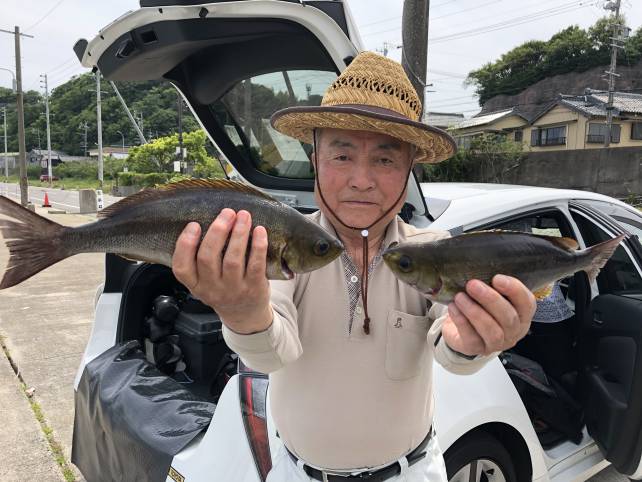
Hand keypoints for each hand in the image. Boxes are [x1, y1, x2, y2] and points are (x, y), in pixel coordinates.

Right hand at [172, 208, 272, 333]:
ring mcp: (234, 290)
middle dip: (217, 232)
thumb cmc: (224, 290)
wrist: (245, 315)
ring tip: (243, 216)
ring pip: (232, 259)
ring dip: (238, 234)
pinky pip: (256, 264)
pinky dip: (258, 246)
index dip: (185, 244)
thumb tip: (209, 221)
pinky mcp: (254, 288)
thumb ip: (200, 260)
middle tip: (227, 213)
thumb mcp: (204, 281)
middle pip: (208, 258)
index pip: (181, 267)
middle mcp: (212, 289)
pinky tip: (259, 231)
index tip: (194, 224)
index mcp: (195, 285)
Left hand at [441, 275, 535, 356]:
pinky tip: (453, 307)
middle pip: (509, 318)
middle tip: (472, 284)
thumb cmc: (480, 306)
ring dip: (475, 312)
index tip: (497, 278)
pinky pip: (471, 337)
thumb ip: (493, 284)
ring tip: (460, 297)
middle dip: (490, 299)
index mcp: (522, 314)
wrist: (461, 328)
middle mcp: (513, 331)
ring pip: (492, 331)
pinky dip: (461, 320)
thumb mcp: (491, 293)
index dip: (514, 290)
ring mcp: (496, 343)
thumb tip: (481, 266)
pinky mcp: (475, 348)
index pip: (527, 303)